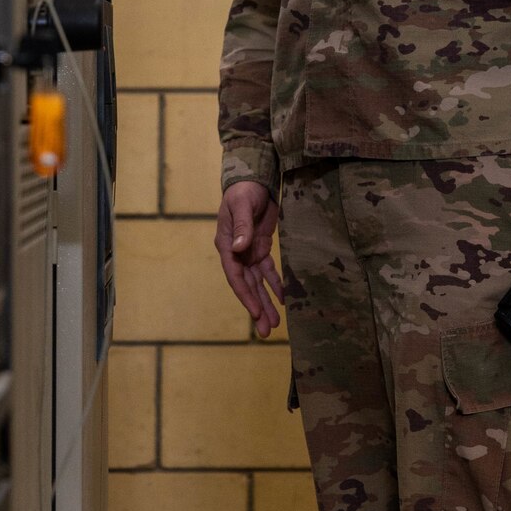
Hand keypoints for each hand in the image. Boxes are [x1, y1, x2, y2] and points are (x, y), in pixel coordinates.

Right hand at [214, 182, 283, 336]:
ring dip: (265, 302)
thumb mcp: (242, 206)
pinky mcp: (260, 249)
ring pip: (257, 283)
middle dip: (256, 307)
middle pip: (246, 286)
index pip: (235, 276)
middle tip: (266, 330)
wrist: (253, 180)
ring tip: (274, 324)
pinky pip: (268, 271)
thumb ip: (242, 226)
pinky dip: (275, 285)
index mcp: (227, 246)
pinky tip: (283, 299)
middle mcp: (236, 254)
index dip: (245, 295)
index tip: (255, 312)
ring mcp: (248, 253)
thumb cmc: (243, 192)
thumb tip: (239, 248)